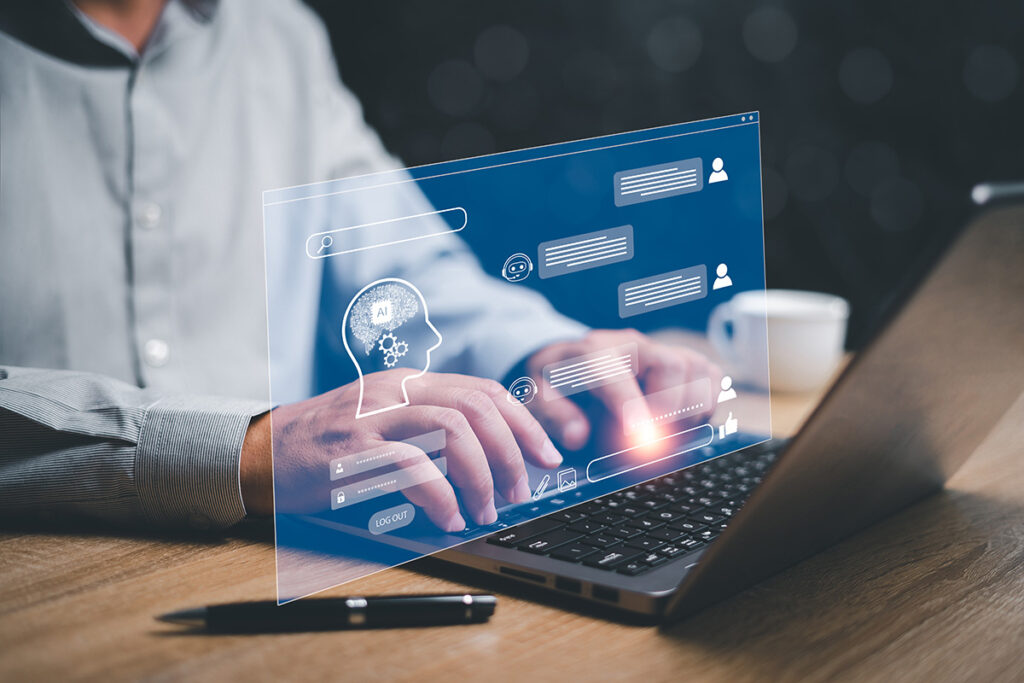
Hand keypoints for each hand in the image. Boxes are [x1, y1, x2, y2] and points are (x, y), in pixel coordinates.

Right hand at [241, 370, 561, 530]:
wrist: (260, 453)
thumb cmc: (327, 446)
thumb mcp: (384, 424)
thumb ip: (429, 429)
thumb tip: (489, 458)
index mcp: (409, 382)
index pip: (484, 391)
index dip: (524, 423)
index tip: (547, 456)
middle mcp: (396, 390)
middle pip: (477, 406)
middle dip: (511, 450)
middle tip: (520, 490)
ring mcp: (373, 416)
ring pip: (453, 428)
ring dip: (482, 473)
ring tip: (487, 508)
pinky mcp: (352, 449)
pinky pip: (412, 464)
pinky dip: (440, 493)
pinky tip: (448, 517)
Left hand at [524, 329, 720, 448]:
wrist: (568, 363)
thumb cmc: (554, 383)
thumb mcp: (535, 398)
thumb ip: (553, 416)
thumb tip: (577, 436)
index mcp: (592, 351)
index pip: (615, 373)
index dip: (629, 403)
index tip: (637, 433)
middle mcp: (633, 345)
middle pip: (672, 366)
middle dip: (665, 411)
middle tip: (644, 443)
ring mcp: (662, 351)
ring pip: (699, 372)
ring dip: (687, 412)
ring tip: (659, 433)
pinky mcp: (683, 362)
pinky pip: (711, 379)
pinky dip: (703, 406)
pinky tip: (677, 423)